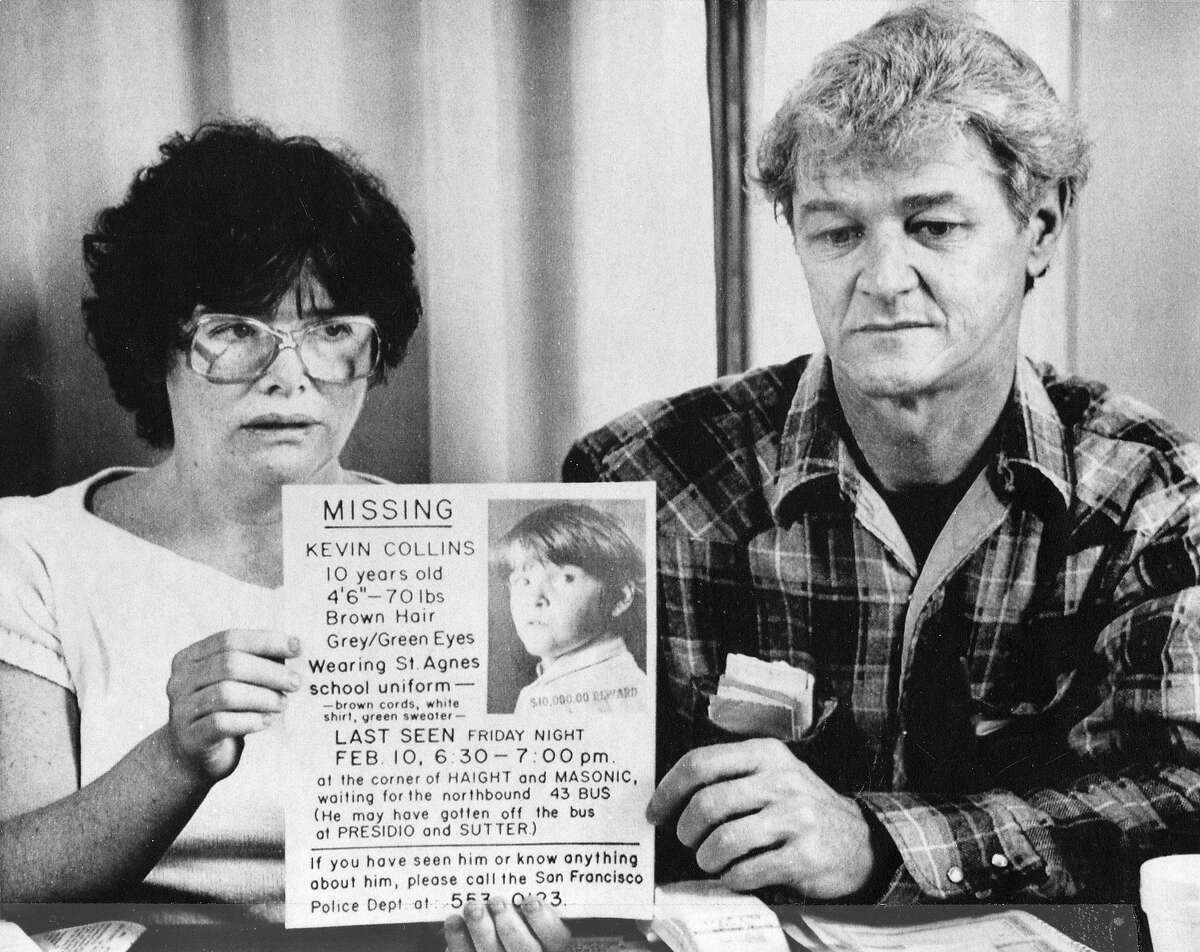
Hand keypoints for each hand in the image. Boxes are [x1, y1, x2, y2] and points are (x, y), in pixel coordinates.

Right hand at [165, 629, 301, 780]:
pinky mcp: (190, 737)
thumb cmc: (224, 711)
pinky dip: (250, 720)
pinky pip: (221, 723)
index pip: (230, 639)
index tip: (297, 648)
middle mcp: (180, 680)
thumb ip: (258, 663)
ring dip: (263, 697)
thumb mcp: (238, 682)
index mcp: (191, 658)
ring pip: (226, 694)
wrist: (194, 757)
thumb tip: (293, 648)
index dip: (266, 641)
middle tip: (295, 682)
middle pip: (229, 665)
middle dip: (269, 672)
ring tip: (283, 704)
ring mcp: (181, 709)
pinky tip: (267, 721)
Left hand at [444, 896, 569, 951]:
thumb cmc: (520, 910)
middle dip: (509, 926)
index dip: (544, 921)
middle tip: (496, 902)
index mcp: (552, 941)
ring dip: (481, 930)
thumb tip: (531, 859)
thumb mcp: (535, 901)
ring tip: (473, 906)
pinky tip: (454, 920)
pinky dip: (458, 939)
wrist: (496, 932)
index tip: (530, 901)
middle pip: (524, 949)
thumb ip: (534, 892)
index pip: (556, 937)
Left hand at [646, 738, 893, 898]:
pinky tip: (736, 874)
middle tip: (688, 841)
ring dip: (707, 858)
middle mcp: (781, 779)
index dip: (668, 790)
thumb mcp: (771, 774)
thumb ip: (729, 775)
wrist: (859, 841)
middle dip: (686, 829)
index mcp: (765, 753)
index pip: (699, 762)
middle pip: (707, 803)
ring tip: (711, 860)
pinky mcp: (804, 855)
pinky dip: (732, 878)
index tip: (655, 812)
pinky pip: (747, 871)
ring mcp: (795, 818)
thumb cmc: (798, 807)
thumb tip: (669, 796)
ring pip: (724, 840)